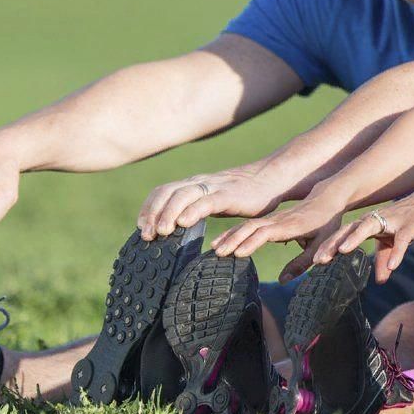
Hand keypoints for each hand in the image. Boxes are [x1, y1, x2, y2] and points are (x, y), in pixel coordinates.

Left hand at [137, 165, 287, 238]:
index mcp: (194, 184)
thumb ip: (199, 208)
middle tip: (146, 235)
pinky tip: (184, 223)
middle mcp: (199, 182)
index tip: (141, 228)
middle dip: (152, 213)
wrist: (273, 178)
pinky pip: (206, 201)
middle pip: (166, 193)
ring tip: (161, 232)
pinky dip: (192, 211)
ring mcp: (214, 187)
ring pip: (182, 196)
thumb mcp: (217, 199)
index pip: (163, 192)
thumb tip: (181, 227)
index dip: (148, 208)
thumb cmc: (246, 194)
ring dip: (167, 214)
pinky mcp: (229, 194)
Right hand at [211, 194, 343, 258]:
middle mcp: (277, 221)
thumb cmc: (326, 224)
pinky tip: (220, 242)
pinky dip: (232, 232)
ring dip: (229, 236)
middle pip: (251, 228)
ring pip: (246, 225)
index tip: (239, 253)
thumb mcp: (320, 245)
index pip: (267, 233)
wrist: (327, 199)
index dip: (252, 242)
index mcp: (290, 226)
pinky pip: (247, 225)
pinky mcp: (269, 220)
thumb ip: (302, 263)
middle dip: (234, 240)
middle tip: (219, 254)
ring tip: (214, 250)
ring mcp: (271, 219)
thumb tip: (282, 281)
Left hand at [301, 189, 413, 284]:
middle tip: (318, 260)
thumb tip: (380, 280)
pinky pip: (401, 240)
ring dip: (354, 238)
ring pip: (369, 227)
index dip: (328, 246)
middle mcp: (376, 220)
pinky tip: (392, 268)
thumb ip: (385, 258)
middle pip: (349, 230)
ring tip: (343, 252)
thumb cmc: (410, 220)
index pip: (343, 234)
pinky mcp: (410, 226)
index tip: (314, 262)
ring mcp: (392, 221)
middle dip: (333, 244)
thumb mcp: (394, 241)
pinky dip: (397, 253)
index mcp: (368, 223)